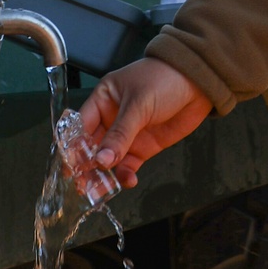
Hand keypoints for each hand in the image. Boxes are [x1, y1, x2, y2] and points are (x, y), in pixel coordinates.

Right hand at [79, 58, 212, 188]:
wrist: (198, 82)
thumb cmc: (164, 79)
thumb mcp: (139, 104)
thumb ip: (120, 134)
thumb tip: (101, 160)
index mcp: (103, 99)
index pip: (80, 125)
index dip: (72, 145)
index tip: (69, 165)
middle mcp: (111, 118)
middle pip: (90, 146)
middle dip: (85, 165)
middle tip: (82, 185)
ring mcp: (128, 135)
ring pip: (108, 160)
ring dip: (103, 175)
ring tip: (102, 189)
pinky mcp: (143, 147)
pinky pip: (128, 166)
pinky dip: (125, 175)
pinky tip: (128, 180)